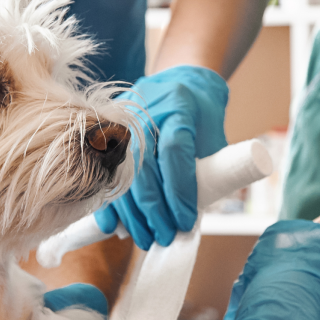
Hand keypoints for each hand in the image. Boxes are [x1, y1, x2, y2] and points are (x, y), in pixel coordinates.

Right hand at [96, 65, 227, 247]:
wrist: (179, 81)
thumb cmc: (202, 113)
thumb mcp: (213, 135)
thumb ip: (208, 170)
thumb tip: (193, 216)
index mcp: (177, 107)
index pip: (174, 153)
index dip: (179, 191)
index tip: (185, 221)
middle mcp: (144, 113)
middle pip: (144, 168)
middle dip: (154, 210)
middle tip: (164, 237)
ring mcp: (121, 122)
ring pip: (122, 174)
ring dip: (132, 214)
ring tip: (145, 238)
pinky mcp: (107, 133)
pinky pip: (105, 174)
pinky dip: (109, 203)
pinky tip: (114, 227)